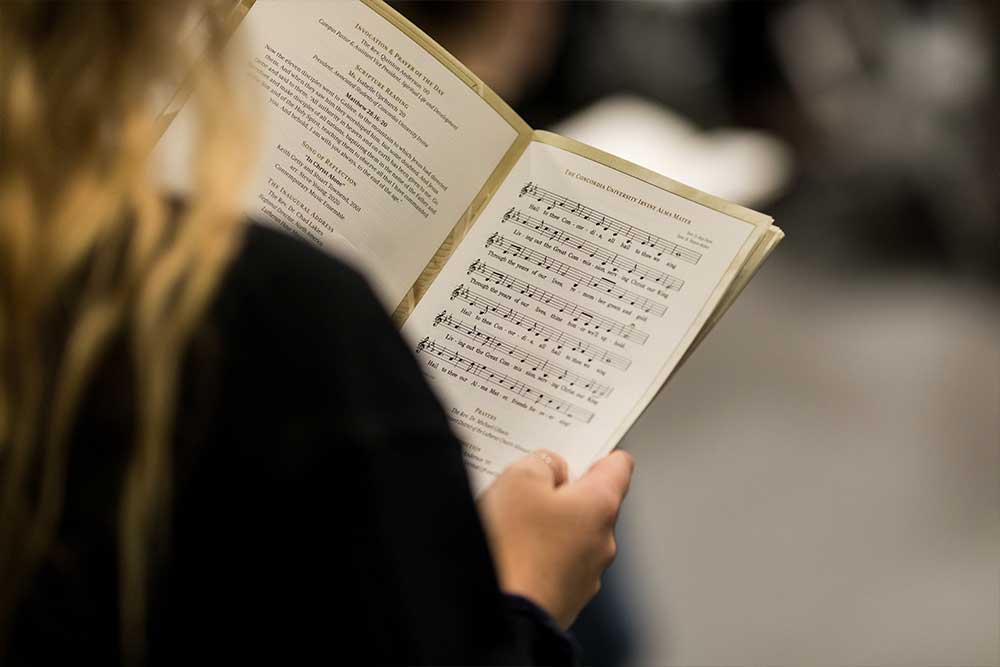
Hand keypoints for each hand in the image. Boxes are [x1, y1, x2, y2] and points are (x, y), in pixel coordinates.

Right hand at [477, 449, 634, 628]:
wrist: (500, 616)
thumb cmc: (512, 549)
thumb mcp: (518, 480)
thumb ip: (541, 463)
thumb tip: (550, 468)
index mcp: (600, 505)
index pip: (619, 467)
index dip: (599, 453)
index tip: (583, 448)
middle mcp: (603, 541)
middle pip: (590, 502)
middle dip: (561, 492)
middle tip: (526, 485)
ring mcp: (586, 574)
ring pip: (570, 536)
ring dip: (546, 526)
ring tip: (508, 524)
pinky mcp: (565, 598)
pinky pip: (554, 564)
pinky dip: (536, 555)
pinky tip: (508, 553)